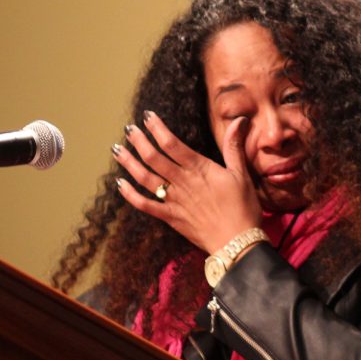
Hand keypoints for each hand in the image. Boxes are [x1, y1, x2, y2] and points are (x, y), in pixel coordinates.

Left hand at [113, 111, 261, 253]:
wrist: (237, 243)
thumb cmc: (243, 208)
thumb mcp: (241, 174)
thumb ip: (234, 146)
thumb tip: (240, 120)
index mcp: (199, 169)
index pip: (172, 144)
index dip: (157, 128)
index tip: (148, 116)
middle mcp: (182, 182)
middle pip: (154, 157)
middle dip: (139, 141)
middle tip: (129, 129)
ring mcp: (174, 200)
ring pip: (145, 178)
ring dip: (129, 163)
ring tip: (117, 150)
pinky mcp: (170, 217)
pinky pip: (145, 205)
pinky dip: (130, 195)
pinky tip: (119, 184)